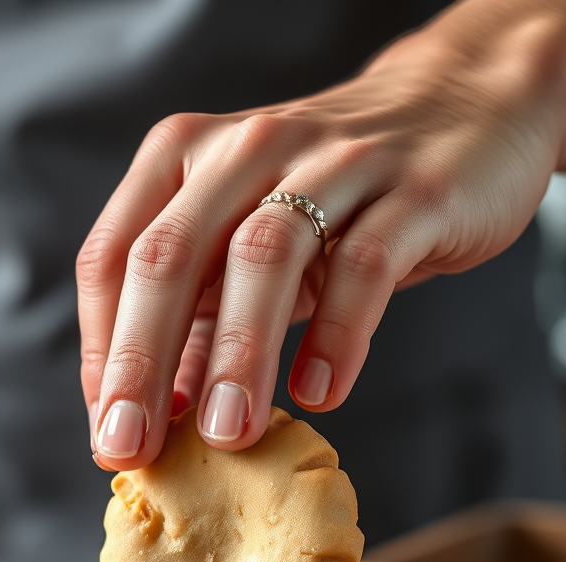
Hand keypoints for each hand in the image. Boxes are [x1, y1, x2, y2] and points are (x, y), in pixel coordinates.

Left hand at [78, 0, 565, 470]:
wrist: (464, 112)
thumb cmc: (330, 198)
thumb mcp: (244, 249)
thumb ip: (196, 323)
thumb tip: (149, 415)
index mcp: (184, 159)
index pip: (114, 257)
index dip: (101, 349)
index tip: (110, 428)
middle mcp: (245, 150)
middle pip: (169, 255)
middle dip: (141, 360)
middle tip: (133, 444)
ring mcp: (330, 162)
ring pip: (263, 257)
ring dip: (235, 353)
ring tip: (226, 434)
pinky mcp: (411, 190)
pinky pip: (365, 267)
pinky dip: (338, 336)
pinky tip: (318, 393)